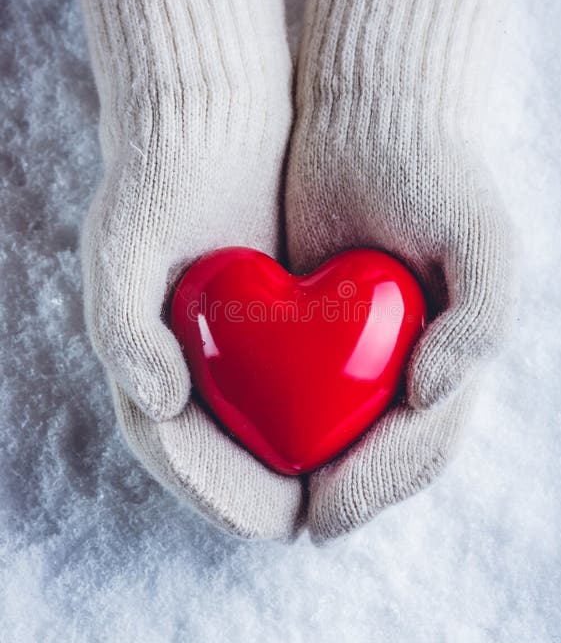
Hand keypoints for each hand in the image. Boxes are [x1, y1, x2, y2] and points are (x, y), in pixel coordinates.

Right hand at [79, 0, 303, 538]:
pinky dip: (316, 417)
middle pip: (221, 461)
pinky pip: (287, 391)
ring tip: (350, 491)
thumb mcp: (125, 244)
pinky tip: (358, 430)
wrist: (210, 123)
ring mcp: (220, 353)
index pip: (177, 456)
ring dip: (295, 471)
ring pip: (256, 435)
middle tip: (329, 518)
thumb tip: (156, 404)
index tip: (282, 519)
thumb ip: (122, 327)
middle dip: (269, 499)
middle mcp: (178, 369)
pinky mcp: (259, 331)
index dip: (225, 496)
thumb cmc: (160, 180)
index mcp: (139, 362)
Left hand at [285, 0, 514, 540]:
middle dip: (350, 492)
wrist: (374, 115)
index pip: (423, 442)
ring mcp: (377, 342)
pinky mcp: (330, 322)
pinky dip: (295, 422)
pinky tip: (260, 441)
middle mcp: (421, 357)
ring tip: (278, 501)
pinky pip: (313, 387)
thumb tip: (430, 394)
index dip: (378, 484)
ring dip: (324, 472)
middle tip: (298, 522)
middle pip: (390, 451)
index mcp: (458, 352)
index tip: (324, 514)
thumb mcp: (482, 242)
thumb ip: (482, 321)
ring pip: (352, 430)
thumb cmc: (434, 175)